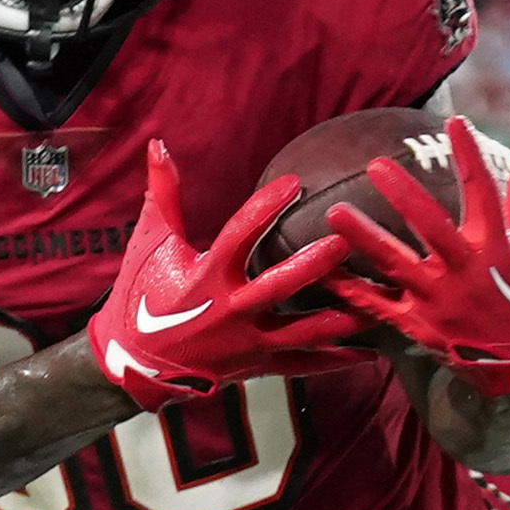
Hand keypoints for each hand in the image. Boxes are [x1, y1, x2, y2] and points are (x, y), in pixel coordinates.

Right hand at [90, 141, 364, 404]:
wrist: (135, 363)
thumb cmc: (142, 295)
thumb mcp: (151, 242)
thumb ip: (163, 194)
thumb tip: (159, 144)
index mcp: (206, 276)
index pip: (238, 236)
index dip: (263, 208)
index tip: (292, 182)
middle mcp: (230, 311)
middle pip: (276, 287)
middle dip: (310, 266)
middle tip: (343, 243)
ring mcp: (247, 342)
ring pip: (300, 332)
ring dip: (338, 318)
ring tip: (375, 303)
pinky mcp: (258, 365)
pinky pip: (302, 365)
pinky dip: (336, 361)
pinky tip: (371, 353)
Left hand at [327, 124, 509, 397]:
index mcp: (495, 249)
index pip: (483, 193)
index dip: (470, 157)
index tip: (454, 122)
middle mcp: (465, 274)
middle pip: (432, 228)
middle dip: (405, 195)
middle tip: (376, 165)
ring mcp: (438, 302)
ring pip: (396, 264)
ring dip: (365, 237)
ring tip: (334, 213)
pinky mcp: (416, 326)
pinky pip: (376, 305)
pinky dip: (348, 288)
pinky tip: (323, 268)